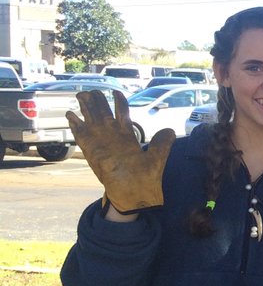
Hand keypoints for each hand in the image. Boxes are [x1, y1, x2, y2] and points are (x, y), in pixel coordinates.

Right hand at [66, 90, 174, 212]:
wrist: (135, 195)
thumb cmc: (146, 179)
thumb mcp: (157, 158)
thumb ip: (161, 144)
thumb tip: (169, 130)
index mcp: (127, 137)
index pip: (122, 115)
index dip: (119, 103)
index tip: (116, 92)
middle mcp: (113, 137)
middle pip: (103, 114)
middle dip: (97, 101)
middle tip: (90, 90)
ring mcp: (102, 144)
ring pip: (92, 121)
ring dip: (86, 109)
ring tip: (80, 95)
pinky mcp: (92, 152)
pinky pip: (82, 136)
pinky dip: (76, 126)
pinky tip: (71, 115)